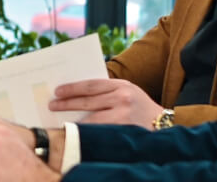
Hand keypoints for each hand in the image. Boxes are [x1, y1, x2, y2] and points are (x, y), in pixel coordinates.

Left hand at [49, 78, 164, 128]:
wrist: (163, 124)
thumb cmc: (139, 106)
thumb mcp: (127, 91)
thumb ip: (107, 91)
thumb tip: (77, 92)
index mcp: (122, 85)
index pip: (91, 85)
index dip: (72, 88)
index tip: (58, 91)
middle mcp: (123, 98)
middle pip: (88, 101)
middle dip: (67, 103)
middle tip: (53, 105)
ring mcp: (123, 116)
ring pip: (92, 119)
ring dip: (74, 119)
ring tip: (60, 119)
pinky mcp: (124, 131)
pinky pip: (100, 131)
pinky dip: (87, 131)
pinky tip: (77, 130)